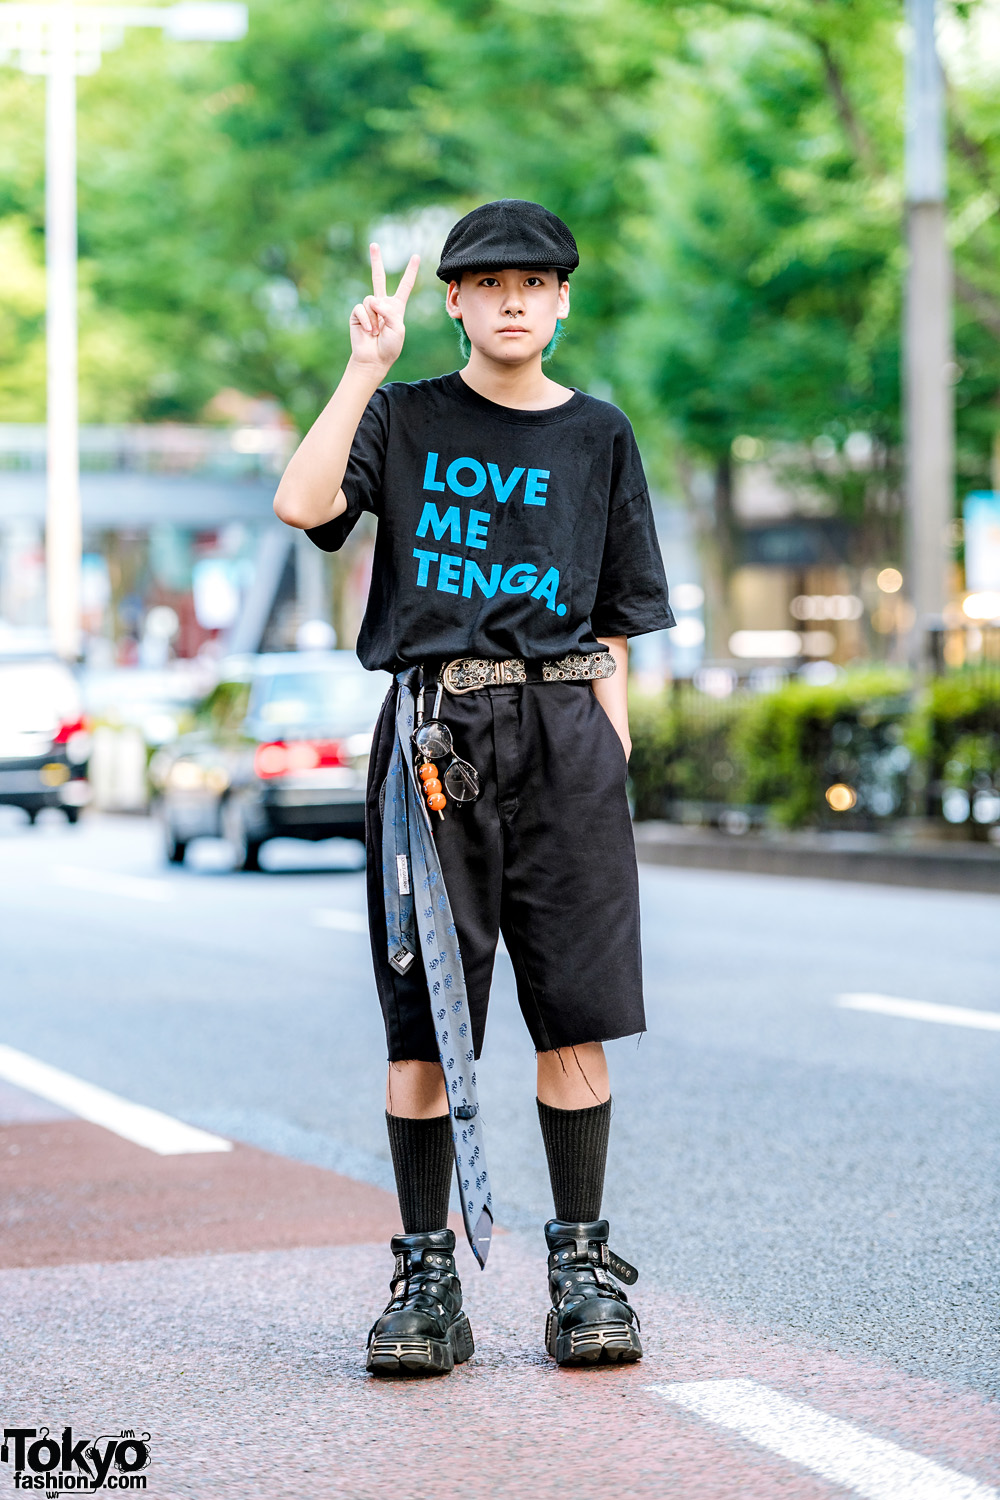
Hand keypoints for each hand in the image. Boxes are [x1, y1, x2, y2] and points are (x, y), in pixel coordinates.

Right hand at [349, 243, 419, 370]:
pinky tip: (368, 331)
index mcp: (396, 307)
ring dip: (375, 318)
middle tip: (374, 244)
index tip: (416, 256)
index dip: (410, 272)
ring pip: (372, 300)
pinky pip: (362, 309)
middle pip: (378, 278)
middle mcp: (382, 304)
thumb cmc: (390, 346)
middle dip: (376, 261)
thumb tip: (374, 301)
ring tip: (376, 331)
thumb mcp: (398, 328)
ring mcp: (369, 308)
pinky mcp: (357, 313)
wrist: (374, 359)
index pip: (405, 286)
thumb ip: (390, 311)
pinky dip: (366, 320)